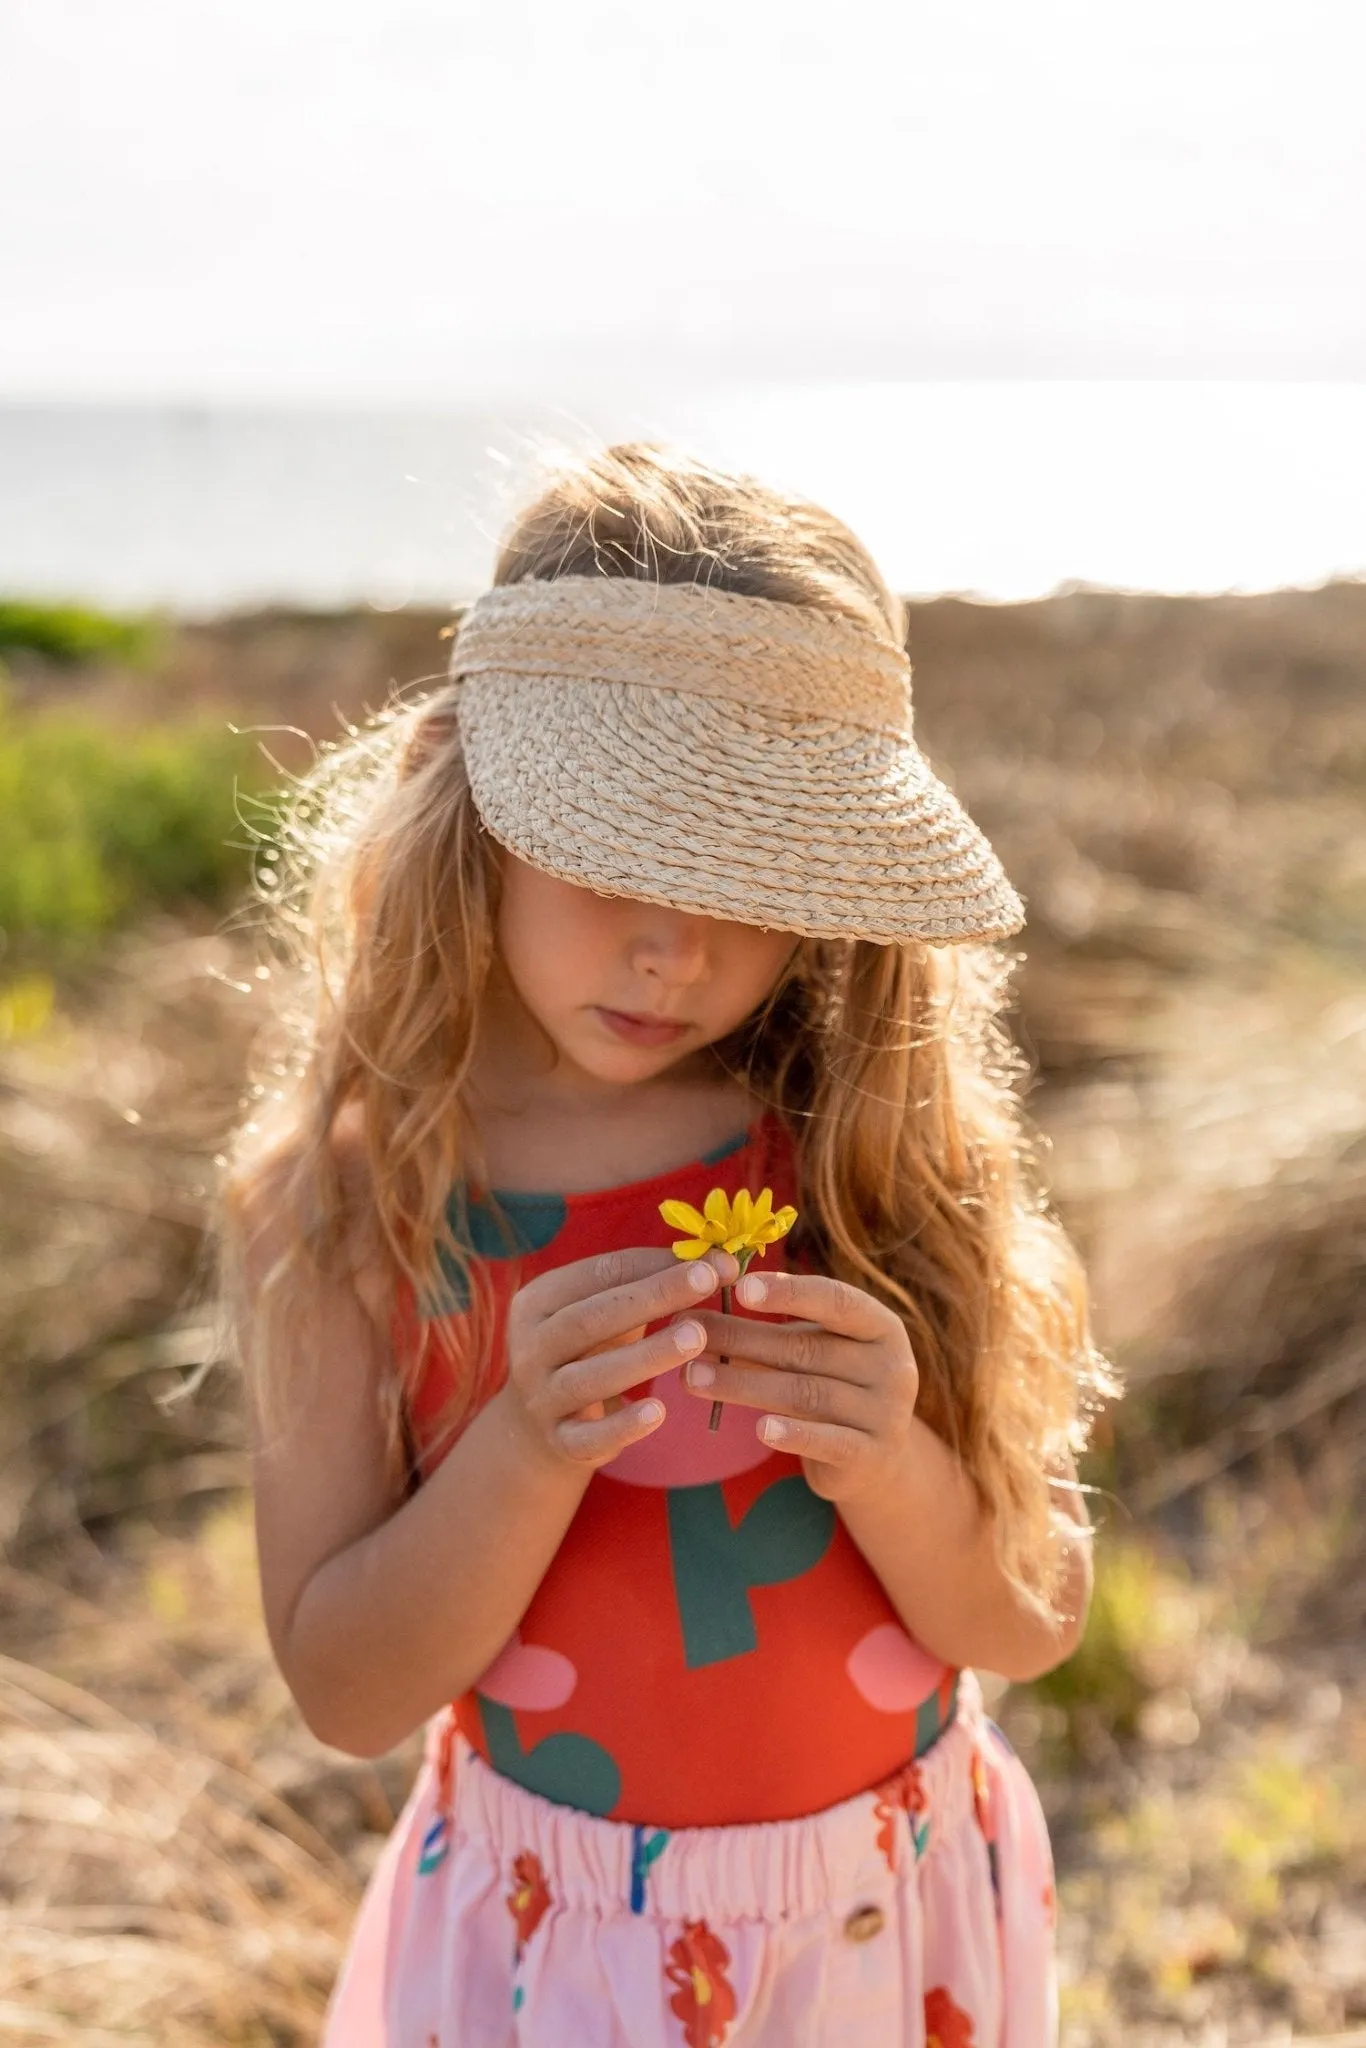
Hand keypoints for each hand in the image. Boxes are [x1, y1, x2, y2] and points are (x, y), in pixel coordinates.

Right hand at [500, 1245, 739, 1472]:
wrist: (535, 1426)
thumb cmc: (588, 1350)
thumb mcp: (605, 1313)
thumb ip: (649, 1284)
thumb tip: (719, 1260)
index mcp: (538, 1301)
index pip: (598, 1274)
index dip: (654, 1264)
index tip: (710, 1260)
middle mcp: (530, 1348)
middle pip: (590, 1319)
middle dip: (652, 1297)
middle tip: (707, 1282)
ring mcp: (541, 1398)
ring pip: (590, 1377)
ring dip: (646, 1356)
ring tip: (697, 1337)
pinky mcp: (559, 1441)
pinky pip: (590, 1437)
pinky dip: (624, 1426)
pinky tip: (659, 1412)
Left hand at [679, 1269, 918, 1501]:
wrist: (874, 1459)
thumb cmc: (832, 1387)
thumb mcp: (812, 1353)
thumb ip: (769, 1334)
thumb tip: (695, 1317)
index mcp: (880, 1326)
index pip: (837, 1300)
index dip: (790, 1292)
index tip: (741, 1288)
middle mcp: (892, 1366)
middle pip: (807, 1349)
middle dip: (742, 1340)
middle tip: (688, 1334)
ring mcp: (887, 1413)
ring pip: (806, 1394)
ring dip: (744, 1384)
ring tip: (693, 1377)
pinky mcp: (872, 1455)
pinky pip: (829, 1441)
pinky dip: (794, 1435)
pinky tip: (760, 1429)